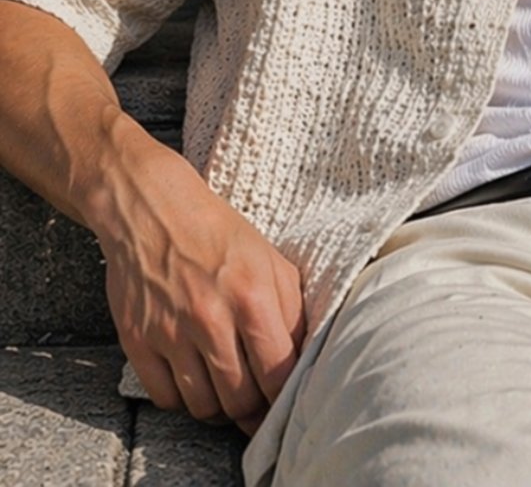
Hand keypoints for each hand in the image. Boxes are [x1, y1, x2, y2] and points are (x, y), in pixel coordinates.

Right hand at [90, 142, 305, 433]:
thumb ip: (291, 309)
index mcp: (252, 295)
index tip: (284, 403)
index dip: (283, 398)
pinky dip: (181, 399)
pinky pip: (165, 398)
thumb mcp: (270, 259)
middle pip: (239, 400)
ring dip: (218, 408)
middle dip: (252, 409)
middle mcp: (211, 318)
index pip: (277, 374)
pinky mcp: (138, 341)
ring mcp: (171, 332)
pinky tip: (192, 380)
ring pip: (202, 406)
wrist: (153, 209)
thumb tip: (303, 358)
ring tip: (225, 392)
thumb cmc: (219, 234)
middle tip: (254, 402)